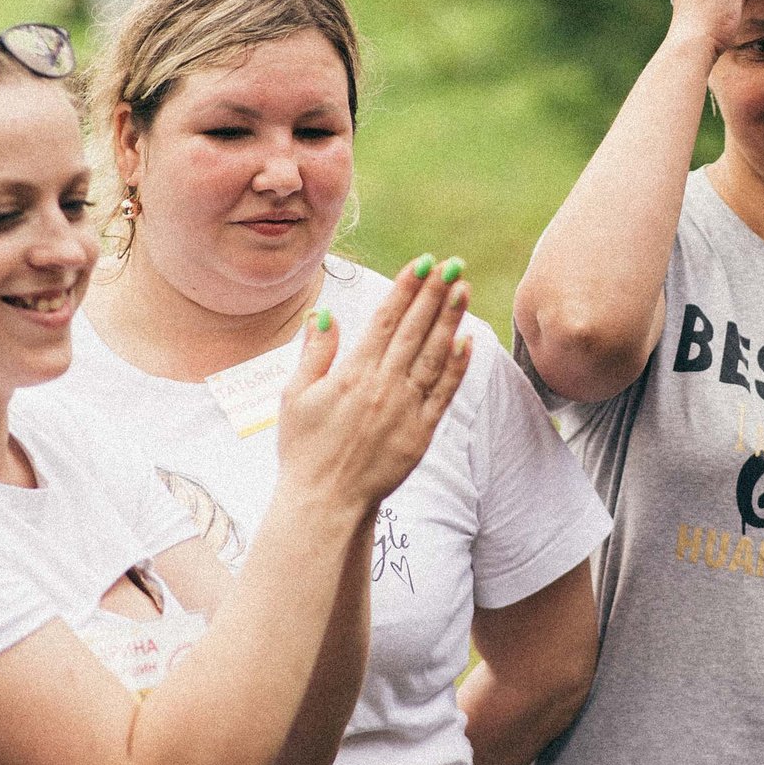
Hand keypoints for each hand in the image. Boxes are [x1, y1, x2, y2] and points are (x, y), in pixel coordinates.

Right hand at [276, 257, 472, 511]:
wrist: (325, 501)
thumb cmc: (304, 450)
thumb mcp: (295, 396)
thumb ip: (314, 353)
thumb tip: (324, 314)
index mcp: (352, 374)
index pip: (384, 321)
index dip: (405, 289)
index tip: (422, 263)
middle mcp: (382, 386)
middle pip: (413, 331)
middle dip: (433, 294)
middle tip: (451, 263)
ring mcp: (405, 410)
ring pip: (433, 356)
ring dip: (449, 320)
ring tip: (461, 289)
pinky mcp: (421, 433)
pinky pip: (443, 393)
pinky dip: (457, 366)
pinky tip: (467, 341)